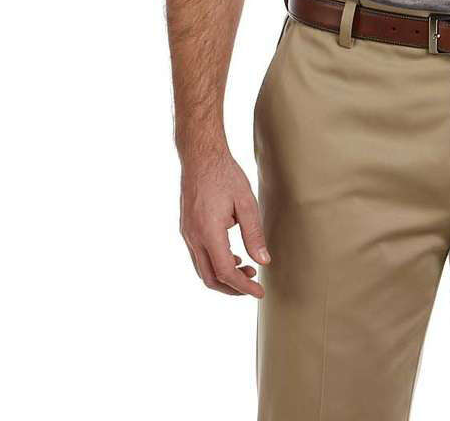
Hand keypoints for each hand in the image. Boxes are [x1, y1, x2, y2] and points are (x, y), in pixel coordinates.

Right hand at [179, 152, 270, 296]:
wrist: (200, 156)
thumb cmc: (224, 175)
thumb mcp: (246, 202)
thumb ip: (254, 234)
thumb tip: (263, 261)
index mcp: (209, 232)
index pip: (225, 272)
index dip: (243, 286)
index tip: (259, 292)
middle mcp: (194, 237)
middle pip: (210, 278)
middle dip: (232, 287)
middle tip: (253, 284)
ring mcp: (187, 233)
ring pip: (202, 269)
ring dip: (223, 276)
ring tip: (246, 269)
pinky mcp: (186, 228)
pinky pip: (198, 256)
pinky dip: (215, 263)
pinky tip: (232, 255)